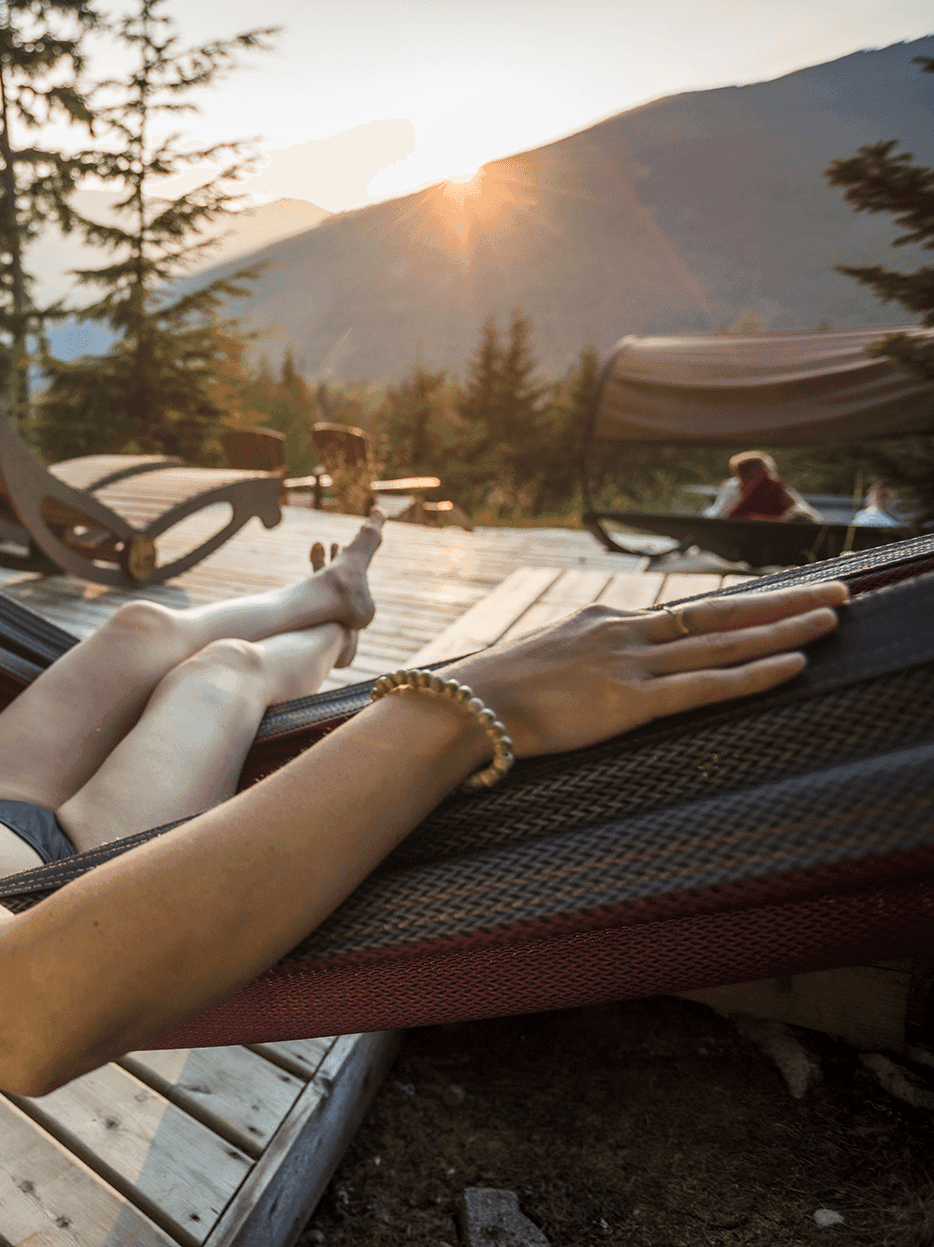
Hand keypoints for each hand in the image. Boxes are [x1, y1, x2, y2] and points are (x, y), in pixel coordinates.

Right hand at [442, 581, 847, 758]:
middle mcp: (623, 633)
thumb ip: (573, 663)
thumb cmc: (488, 693)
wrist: (463, 704)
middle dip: (781, 604)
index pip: (684, 613)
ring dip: (783, 629)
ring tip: (831, 619)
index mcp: (601, 622)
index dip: (737, 609)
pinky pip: (706, 685)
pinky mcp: (630, 701)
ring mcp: (629, 664)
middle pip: (718, 614)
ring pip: (723, 642)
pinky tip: (793, 665)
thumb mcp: (538, 664)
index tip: (777, 601)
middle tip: (835, 592)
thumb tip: (580, 678)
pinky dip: (753, 674)